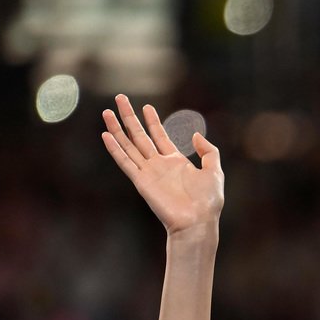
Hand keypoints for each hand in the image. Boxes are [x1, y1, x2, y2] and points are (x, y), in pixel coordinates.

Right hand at [101, 95, 223, 235]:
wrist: (197, 221)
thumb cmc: (208, 201)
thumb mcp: (214, 170)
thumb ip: (208, 151)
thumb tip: (196, 135)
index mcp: (175, 162)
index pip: (160, 136)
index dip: (153, 121)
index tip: (146, 106)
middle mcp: (159, 165)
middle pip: (140, 136)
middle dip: (130, 117)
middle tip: (120, 98)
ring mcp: (148, 172)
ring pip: (128, 145)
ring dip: (117, 128)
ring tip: (106, 112)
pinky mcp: (141, 182)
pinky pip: (125, 162)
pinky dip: (115, 149)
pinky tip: (106, 135)